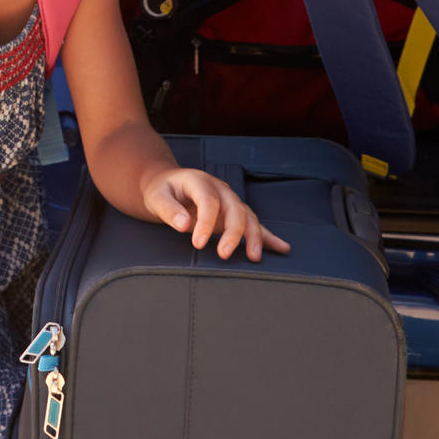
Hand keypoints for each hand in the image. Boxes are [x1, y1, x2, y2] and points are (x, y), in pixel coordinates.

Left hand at [141, 167, 286, 260]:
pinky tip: (282, 248)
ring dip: (254, 236)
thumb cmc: (161, 192)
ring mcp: (230, 201)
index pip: (209, 201)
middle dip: (233, 233)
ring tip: (254, 257)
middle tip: (224, 255)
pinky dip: (268, 236)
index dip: (206, 222)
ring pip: (248, 217)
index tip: (198, 243)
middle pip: (235, 209)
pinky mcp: (234, 214)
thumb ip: (169, 210)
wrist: (168, 185)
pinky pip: (253, 224)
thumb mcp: (156, 197)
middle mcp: (220, 189)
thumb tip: (184, 225)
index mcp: (200, 181)